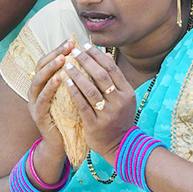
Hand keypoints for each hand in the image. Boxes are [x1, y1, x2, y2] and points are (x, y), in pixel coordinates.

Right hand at [28, 40, 75, 154]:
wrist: (64, 143)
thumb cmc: (72, 117)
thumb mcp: (75, 95)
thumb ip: (78, 79)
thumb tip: (92, 60)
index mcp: (45, 84)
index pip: (49, 61)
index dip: (59, 50)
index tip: (73, 41)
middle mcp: (36, 90)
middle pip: (41, 66)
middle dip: (55, 54)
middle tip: (68, 46)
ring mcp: (35, 102)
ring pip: (38, 80)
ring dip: (50, 68)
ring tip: (62, 59)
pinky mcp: (38, 115)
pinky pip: (42, 99)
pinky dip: (49, 88)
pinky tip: (58, 80)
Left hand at [63, 44, 135, 161]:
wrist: (121, 145)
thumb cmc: (119, 118)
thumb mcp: (124, 98)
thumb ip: (115, 77)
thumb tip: (105, 54)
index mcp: (127, 93)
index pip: (112, 68)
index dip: (98, 55)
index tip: (86, 46)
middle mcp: (118, 102)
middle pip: (101, 76)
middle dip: (86, 61)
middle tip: (73, 51)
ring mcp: (107, 114)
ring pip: (90, 89)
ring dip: (77, 75)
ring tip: (66, 65)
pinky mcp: (95, 124)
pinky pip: (82, 105)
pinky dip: (74, 92)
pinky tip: (66, 82)